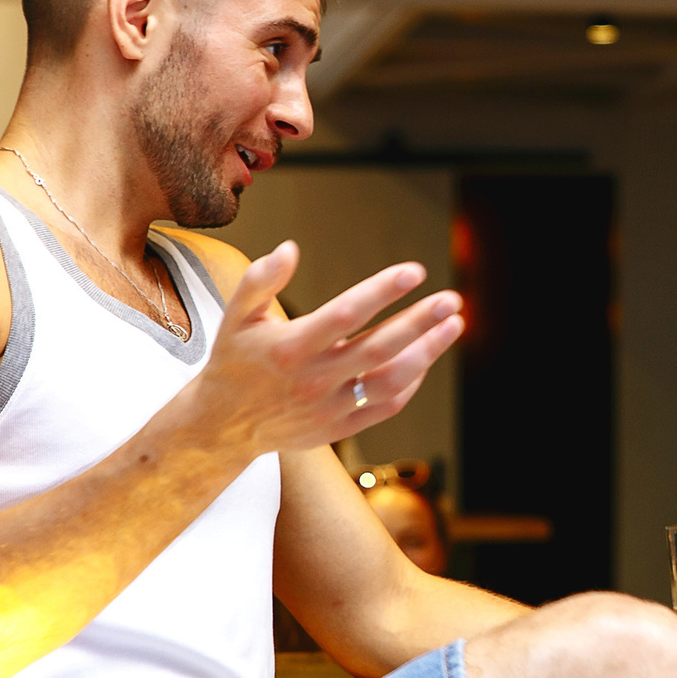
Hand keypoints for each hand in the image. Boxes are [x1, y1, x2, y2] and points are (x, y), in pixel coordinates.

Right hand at [178, 242, 463, 456]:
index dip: (383, 291)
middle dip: (421, 322)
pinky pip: (386, 406)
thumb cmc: (235, 361)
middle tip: (452, 300)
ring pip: (391, 381)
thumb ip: (260, 280)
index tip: (415, 271)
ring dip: (428, 353)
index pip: (346, 314)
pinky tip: (426, 357)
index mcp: (290, 347)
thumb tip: (290, 248)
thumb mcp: (236, 316)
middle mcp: (313, 378)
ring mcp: (329, 407)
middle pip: (379, 348)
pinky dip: (412, 383)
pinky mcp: (340, 428)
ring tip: (454, 325)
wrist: (222, 425)